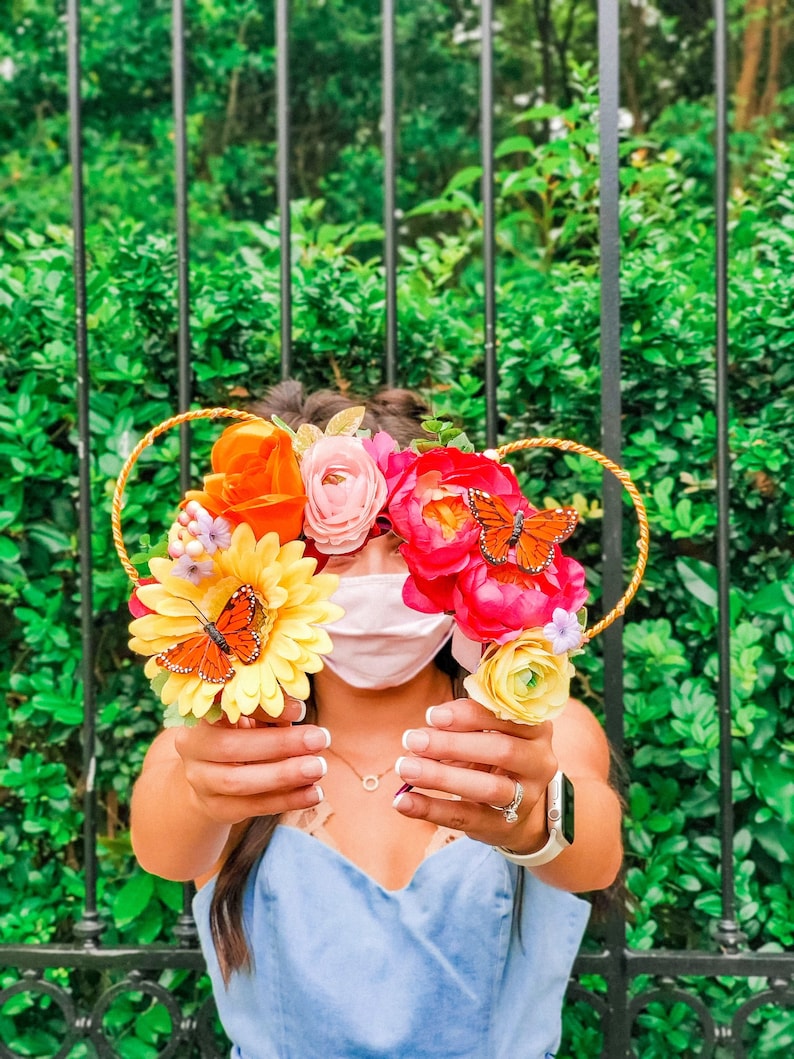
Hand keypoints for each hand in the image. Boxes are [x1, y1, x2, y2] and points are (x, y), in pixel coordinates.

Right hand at [173, 698, 329, 824]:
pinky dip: (286, 800)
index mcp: (199, 713)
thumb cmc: (242, 732)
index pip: (225, 708)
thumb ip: (271, 709)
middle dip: (279, 744)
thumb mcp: (253, 716)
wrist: (211, 775)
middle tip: (320, 739)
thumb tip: (296, 710)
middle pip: (231, 748)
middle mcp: (191, 748)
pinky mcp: (216, 808)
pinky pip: (252, 807)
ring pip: (238, 782)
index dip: (262, 710)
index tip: (301, 711)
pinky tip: (313, 793)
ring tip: (318, 767)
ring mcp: (200, 781)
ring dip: (283, 775)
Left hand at [393, 697, 556, 853]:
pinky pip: (466, 818)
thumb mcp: (490, 732)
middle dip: (452, 744)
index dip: (469, 714)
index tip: (432, 715)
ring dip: (441, 777)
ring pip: (487, 788)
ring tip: (406, 768)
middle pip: (501, 750)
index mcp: (536, 728)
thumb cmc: (496, 756)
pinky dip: (431, 810)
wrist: (520, 809)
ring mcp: (526, 797)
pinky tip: (403, 802)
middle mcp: (539, 761)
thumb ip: (466, 722)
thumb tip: (429, 723)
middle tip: (413, 740)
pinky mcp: (504, 825)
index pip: (507, 715)